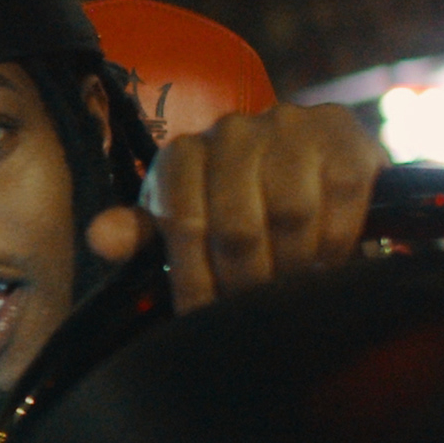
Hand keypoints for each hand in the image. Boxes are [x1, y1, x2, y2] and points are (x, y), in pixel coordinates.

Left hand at [99, 101, 386, 310]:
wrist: (315, 175)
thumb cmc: (238, 212)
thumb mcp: (184, 227)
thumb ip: (142, 234)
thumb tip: (101, 239)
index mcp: (183, 155)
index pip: (182, 221)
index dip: (194, 280)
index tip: (206, 318)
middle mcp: (232, 130)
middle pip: (236, 225)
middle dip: (247, 282)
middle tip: (257, 312)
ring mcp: (288, 124)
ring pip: (289, 213)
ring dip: (294, 266)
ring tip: (294, 292)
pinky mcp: (342, 129)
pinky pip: (340, 193)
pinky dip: (336, 239)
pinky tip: (331, 262)